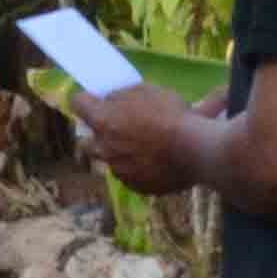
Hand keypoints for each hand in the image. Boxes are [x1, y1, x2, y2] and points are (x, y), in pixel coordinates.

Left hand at [76, 81, 205, 195]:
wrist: (198, 152)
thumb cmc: (174, 116)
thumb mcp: (149, 91)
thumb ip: (123, 95)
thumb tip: (110, 99)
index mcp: (103, 121)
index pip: (78, 103)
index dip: (86, 99)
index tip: (95, 99)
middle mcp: (104, 148)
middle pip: (85, 142)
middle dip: (97, 136)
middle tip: (117, 131)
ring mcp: (119, 170)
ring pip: (110, 161)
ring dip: (120, 154)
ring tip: (145, 150)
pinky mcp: (136, 186)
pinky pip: (131, 177)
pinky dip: (140, 170)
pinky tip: (158, 164)